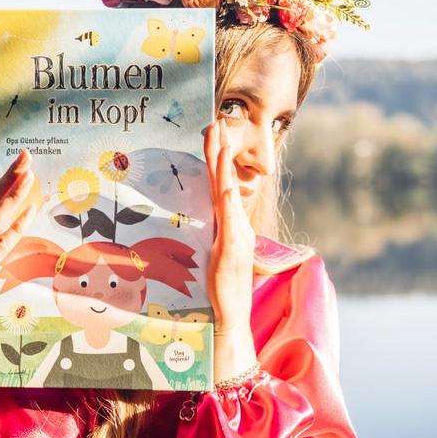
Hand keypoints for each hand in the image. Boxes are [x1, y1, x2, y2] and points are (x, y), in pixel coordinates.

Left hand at [203, 117, 258, 382]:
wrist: (231, 315)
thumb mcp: (210, 255)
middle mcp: (235, 225)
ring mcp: (236, 234)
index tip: (210, 135)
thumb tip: (200, 219)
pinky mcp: (234, 247)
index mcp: (228, 224)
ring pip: (228, 191)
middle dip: (219, 151)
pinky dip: (228, 199)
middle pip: (224, 181)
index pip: (219, 185)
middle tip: (214, 122)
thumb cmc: (219, 289)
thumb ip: (208, 235)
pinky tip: (223, 183)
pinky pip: (231, 217)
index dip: (215, 160)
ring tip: (220, 139)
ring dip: (223, 165)